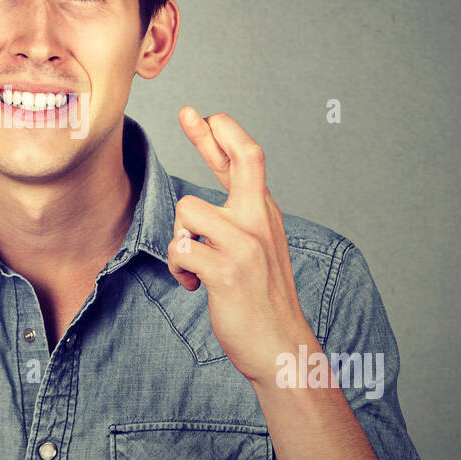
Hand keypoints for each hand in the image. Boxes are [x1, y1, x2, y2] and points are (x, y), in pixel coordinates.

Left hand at [166, 106, 312, 383]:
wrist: (281, 346)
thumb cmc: (261, 297)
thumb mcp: (256, 248)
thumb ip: (235, 220)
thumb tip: (203, 202)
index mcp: (264, 213)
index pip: (248, 159)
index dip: (223, 133)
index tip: (199, 114)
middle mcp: (259, 221)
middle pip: (243, 159)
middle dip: (211, 134)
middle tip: (190, 113)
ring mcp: (246, 244)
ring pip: (188, 210)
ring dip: (179, 239)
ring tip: (193, 265)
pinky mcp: (228, 271)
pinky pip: (182, 250)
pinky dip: (179, 268)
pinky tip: (192, 284)